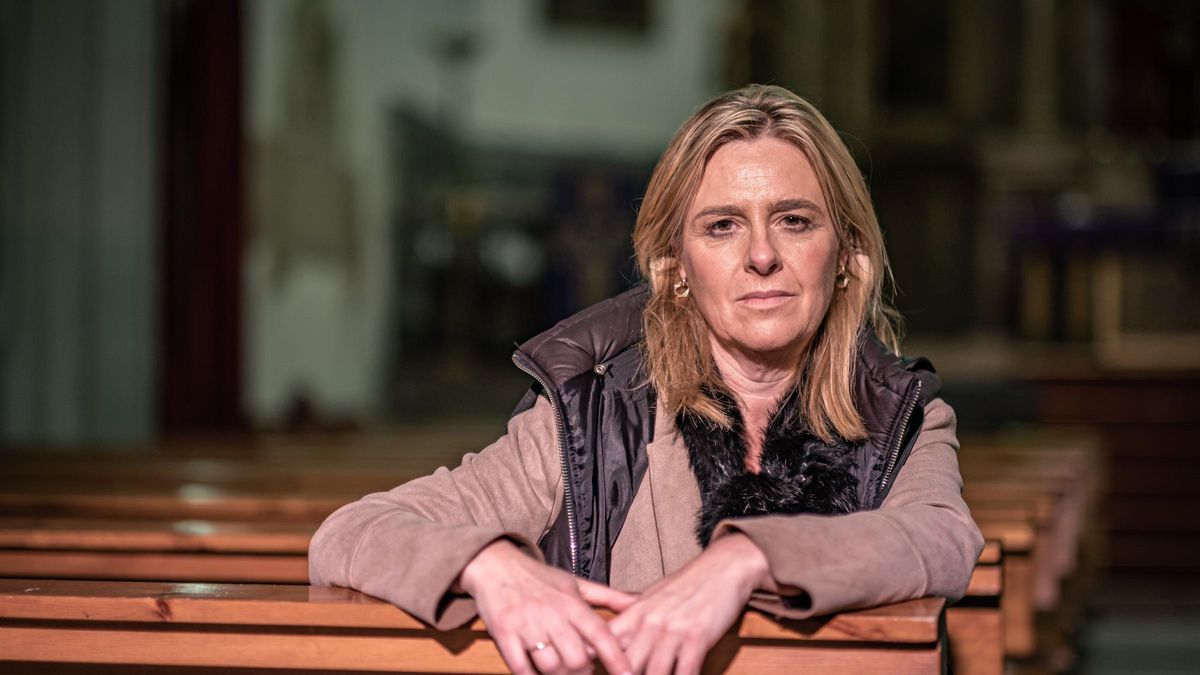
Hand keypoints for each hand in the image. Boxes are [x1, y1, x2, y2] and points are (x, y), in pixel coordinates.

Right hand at [459, 539, 635, 674]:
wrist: (495, 565)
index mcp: (572, 603)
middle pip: (576, 658)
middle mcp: (551, 614)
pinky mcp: (504, 634)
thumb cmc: (539, 577)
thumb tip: (640, 602)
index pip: (600, 634)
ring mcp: (527, 625)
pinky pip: (520, 667)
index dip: (616, 658)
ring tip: (562, 673)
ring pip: (550, 667)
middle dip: (583, 674)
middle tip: (583, 673)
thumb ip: (608, 597)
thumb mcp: (576, 583)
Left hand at [608, 533, 769, 674]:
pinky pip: (686, 671)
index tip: (590, 670)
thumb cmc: (688, 584)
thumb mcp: (653, 597)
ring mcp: (673, 631)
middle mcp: (650, 623)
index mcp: (636, 613)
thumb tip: (611, 632)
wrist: (723, 567)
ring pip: (654, 673)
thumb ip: (633, 617)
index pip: (605, 639)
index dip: (597, 658)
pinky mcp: (697, 637)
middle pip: (626, 664)